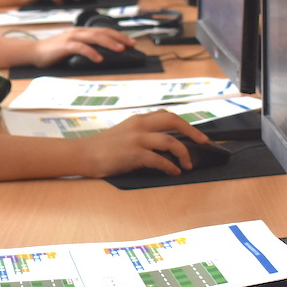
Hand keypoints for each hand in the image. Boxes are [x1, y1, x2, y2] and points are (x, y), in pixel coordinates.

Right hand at [29, 27, 136, 66]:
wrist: (35, 52)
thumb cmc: (54, 52)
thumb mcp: (73, 48)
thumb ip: (86, 47)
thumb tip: (103, 54)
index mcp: (82, 32)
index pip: (104, 31)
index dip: (118, 35)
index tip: (130, 42)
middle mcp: (79, 32)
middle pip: (102, 32)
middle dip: (118, 37)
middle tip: (130, 44)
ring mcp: (72, 38)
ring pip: (94, 37)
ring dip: (109, 43)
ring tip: (120, 49)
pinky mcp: (65, 45)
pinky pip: (81, 48)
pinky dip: (91, 52)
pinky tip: (99, 58)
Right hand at [75, 110, 210, 177]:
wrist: (83, 154)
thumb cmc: (103, 148)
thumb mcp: (124, 134)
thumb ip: (142, 135)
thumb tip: (165, 146)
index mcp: (138, 119)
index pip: (167, 115)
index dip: (185, 123)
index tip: (196, 133)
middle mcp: (139, 125)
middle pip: (173, 121)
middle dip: (192, 131)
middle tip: (202, 142)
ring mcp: (136, 139)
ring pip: (170, 141)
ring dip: (183, 154)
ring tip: (187, 165)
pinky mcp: (133, 154)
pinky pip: (159, 160)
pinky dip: (170, 167)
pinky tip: (173, 172)